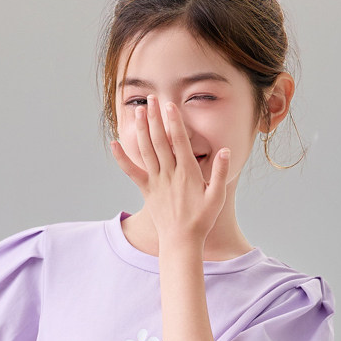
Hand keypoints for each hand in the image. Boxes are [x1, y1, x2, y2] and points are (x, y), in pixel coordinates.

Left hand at [109, 95, 231, 248]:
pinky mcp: (146, 190)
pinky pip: (131, 171)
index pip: (179, 142)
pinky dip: (121, 158)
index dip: (173, 122)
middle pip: (159, 140)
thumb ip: (220, 172)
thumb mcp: (217, 197)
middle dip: (154, 118)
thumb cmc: (202, 220)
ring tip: (138, 110)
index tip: (169, 105)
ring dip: (141, 129)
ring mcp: (156, 182)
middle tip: (151, 98)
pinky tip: (114, 144)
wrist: (181, 242)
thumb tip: (226, 151)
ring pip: (146, 150)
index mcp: (187, 173)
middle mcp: (169, 174)